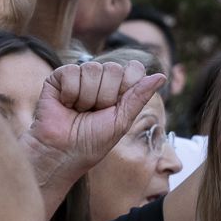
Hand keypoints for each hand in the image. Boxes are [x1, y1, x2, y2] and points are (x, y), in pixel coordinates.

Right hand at [22, 59, 167, 188]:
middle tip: (94, 113)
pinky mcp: (59, 77)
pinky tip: (65, 104)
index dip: (127, 86)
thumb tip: (161, 76)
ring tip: (79, 111)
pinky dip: (70, 93)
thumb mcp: (121, 121)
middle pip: (114, 68)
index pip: (134, 68)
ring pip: (92, 68)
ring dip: (87, 97)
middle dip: (106, 96)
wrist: (63, 152)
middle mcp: (100, 79)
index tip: (116, 106)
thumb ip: (139, 96)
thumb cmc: (91, 142)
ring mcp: (80, 76)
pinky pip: (72, 71)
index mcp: (118, 89)